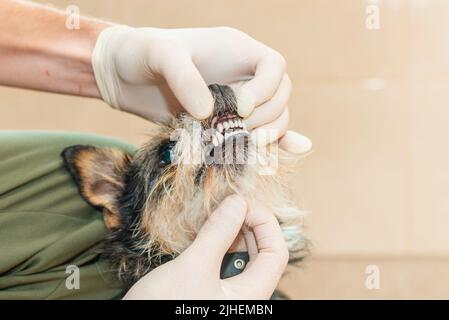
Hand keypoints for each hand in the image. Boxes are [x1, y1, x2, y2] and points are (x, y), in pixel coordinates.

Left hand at [92, 26, 311, 153]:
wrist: (123, 74)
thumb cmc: (140, 53)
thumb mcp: (160, 55)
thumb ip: (184, 78)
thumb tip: (209, 113)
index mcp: (235, 50)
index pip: (274, 66)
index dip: (265, 89)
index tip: (238, 108)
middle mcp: (242, 74)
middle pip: (279, 96)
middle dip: (265, 117)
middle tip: (233, 130)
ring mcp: (235, 100)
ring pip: (273, 118)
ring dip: (265, 135)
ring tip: (237, 145)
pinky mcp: (224, 123)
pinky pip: (255, 134)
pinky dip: (268, 146)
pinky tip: (273, 158)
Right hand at [123, 195, 288, 299]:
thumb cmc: (166, 307)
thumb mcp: (192, 267)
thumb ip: (218, 233)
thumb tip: (238, 202)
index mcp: (252, 295)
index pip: (276, 252)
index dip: (265, 222)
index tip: (242, 203)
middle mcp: (246, 297)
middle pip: (262, 254)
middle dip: (249, 225)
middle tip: (229, 206)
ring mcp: (229, 297)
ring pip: (243, 259)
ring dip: (233, 234)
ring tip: (217, 217)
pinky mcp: (213, 294)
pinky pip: (226, 265)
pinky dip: (220, 246)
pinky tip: (207, 235)